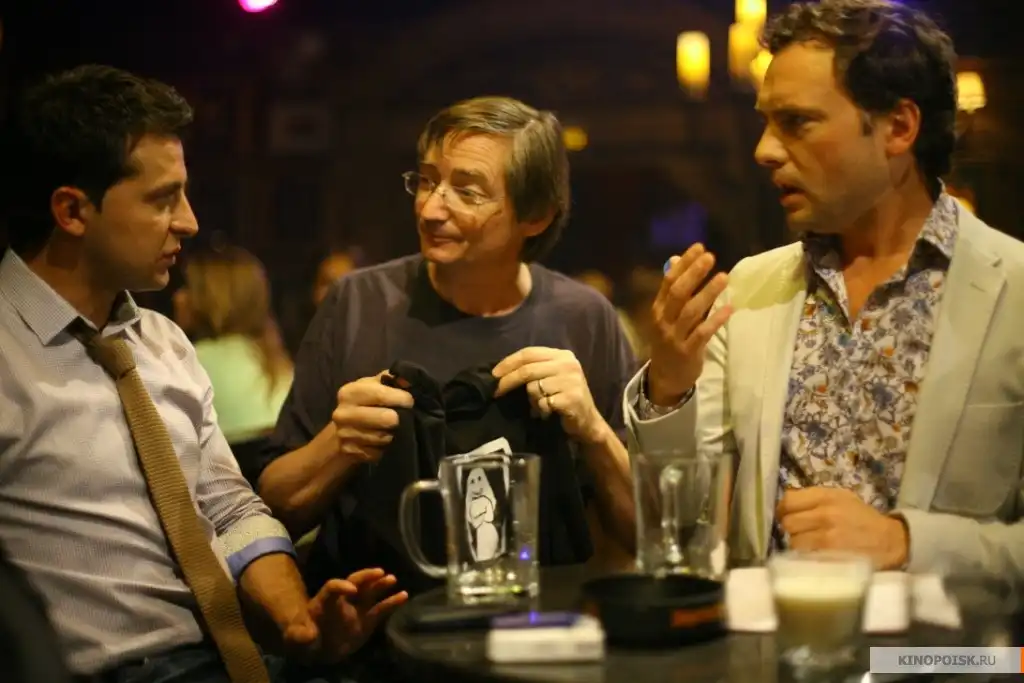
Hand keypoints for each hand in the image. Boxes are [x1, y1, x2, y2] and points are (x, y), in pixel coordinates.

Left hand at [292, 568, 408, 663]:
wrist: (317, 650)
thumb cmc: (305, 639)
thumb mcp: (297, 638)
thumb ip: (301, 635)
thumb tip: (309, 634)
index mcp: (325, 601)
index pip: (332, 587)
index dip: (341, 586)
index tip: (351, 590)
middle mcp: (343, 601)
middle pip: (355, 583)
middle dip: (366, 577)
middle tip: (380, 572)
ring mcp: (357, 610)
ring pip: (370, 593)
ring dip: (380, 585)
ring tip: (392, 579)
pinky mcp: (367, 621)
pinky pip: (381, 610)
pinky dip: (392, 602)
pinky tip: (404, 596)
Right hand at [332, 373, 413, 463]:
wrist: (342, 430)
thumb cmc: (363, 403)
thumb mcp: (374, 386)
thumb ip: (391, 380)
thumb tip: (409, 380)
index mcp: (349, 392)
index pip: (382, 395)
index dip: (402, 398)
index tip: (410, 402)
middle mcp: (343, 413)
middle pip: (387, 419)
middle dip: (399, 419)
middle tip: (402, 418)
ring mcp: (344, 434)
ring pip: (384, 437)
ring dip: (392, 435)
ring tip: (391, 429)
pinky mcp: (349, 451)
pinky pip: (378, 453)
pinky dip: (384, 449)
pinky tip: (381, 442)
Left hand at [492, 347, 609, 444]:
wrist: (587, 421)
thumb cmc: (564, 398)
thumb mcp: (552, 377)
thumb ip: (534, 369)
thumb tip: (501, 371)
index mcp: (562, 355)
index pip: (529, 353)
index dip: (508, 362)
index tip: (494, 374)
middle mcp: (568, 364)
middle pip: (528, 369)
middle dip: (508, 381)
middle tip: (496, 392)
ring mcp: (571, 381)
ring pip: (533, 388)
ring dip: (532, 400)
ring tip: (541, 406)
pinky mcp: (571, 398)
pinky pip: (542, 402)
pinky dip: (541, 409)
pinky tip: (548, 412)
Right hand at [647, 244, 731, 405]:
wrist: (665, 377)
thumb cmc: (670, 340)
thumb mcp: (667, 315)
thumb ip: (673, 290)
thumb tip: (677, 260)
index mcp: (658, 309)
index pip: (668, 281)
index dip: (683, 264)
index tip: (699, 247)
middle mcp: (663, 321)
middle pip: (678, 294)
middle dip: (694, 274)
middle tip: (710, 257)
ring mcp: (674, 337)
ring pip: (691, 312)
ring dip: (708, 293)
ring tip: (724, 276)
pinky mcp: (687, 352)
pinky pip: (702, 333)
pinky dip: (716, 320)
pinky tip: (729, 308)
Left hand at [777, 487, 908, 569]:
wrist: (890, 541)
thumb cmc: (862, 518)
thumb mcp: (841, 498)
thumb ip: (815, 499)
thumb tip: (786, 505)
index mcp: (826, 496)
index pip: (788, 500)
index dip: (784, 510)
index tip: (788, 515)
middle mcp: (825, 514)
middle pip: (788, 522)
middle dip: (791, 528)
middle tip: (800, 532)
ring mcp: (827, 537)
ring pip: (794, 542)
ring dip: (798, 545)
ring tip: (810, 545)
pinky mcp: (831, 557)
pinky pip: (805, 557)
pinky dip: (806, 557)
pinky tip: (815, 555)